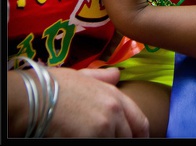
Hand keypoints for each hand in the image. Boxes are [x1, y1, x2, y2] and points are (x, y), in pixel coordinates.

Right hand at [8, 67, 148, 136]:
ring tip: (93, 137)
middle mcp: (114, 112)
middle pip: (128, 137)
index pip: (139, 121)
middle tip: (111, 139)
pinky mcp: (90, 141)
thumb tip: (116, 75)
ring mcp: (103, 129)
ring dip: (107, 142)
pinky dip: (95, 145)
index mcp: (114, 95)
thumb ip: (103, 77)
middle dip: (122, 140)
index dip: (140, 135)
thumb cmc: (55, 85)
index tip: (138, 139)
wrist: (37, 96)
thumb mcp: (83, 75)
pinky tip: (82, 140)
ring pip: (115, 143)